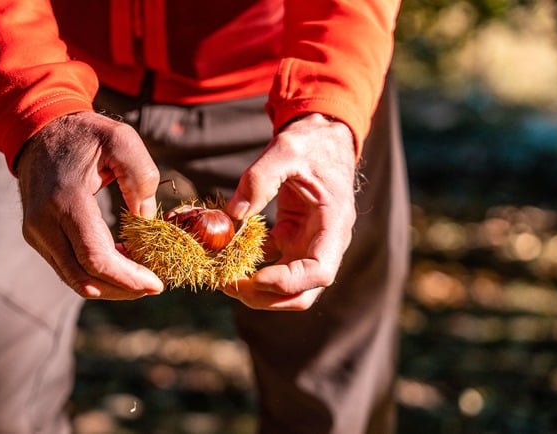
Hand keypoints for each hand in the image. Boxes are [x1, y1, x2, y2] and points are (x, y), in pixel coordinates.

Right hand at [16, 112, 164, 299]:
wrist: (39, 132)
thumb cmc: (85, 135)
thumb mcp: (121, 140)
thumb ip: (141, 176)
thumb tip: (147, 219)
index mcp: (66, 200)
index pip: (95, 258)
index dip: (128, 279)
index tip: (157, 284)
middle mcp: (44, 223)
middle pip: (84, 278)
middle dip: (123, 290)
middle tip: (154, 285)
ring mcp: (36, 233)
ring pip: (74, 280)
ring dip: (110, 286)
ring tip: (140, 276)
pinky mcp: (37, 237)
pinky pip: (68, 268)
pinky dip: (96, 274)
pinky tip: (121, 263)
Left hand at [223, 113, 356, 309]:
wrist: (322, 139)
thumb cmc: (310, 143)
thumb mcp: (286, 149)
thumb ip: (260, 178)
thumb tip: (232, 214)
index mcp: (334, 225)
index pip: (319, 271)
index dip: (289, 283)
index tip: (256, 278)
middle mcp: (324, 243)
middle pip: (302, 292)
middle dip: (266, 297)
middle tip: (229, 285)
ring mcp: (308, 245)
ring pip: (286, 288)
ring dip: (255, 289)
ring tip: (222, 277)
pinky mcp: (291, 241)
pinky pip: (271, 266)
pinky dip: (249, 268)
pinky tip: (224, 259)